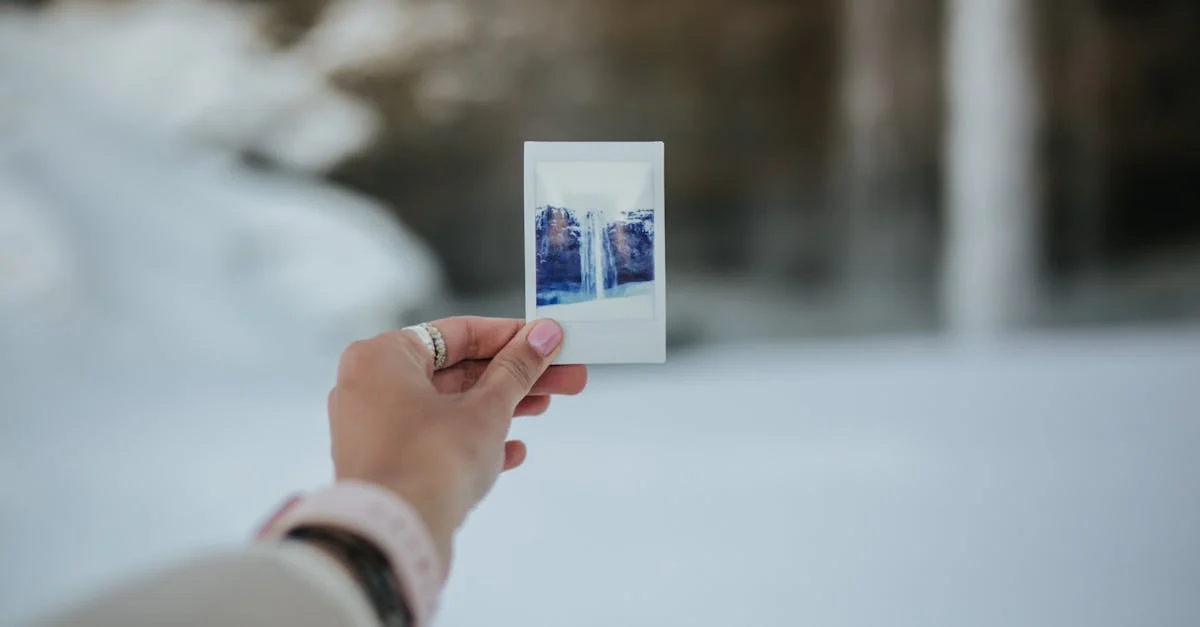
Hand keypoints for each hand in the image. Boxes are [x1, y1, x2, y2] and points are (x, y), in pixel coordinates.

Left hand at [326, 317, 584, 572]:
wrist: (393, 537)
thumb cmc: (429, 463)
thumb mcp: (487, 409)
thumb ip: (517, 370)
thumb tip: (543, 337)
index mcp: (382, 357)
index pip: (457, 333)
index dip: (509, 337)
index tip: (545, 340)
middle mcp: (369, 386)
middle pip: (455, 371)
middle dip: (513, 376)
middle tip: (560, 376)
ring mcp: (372, 428)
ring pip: (447, 406)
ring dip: (498, 407)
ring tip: (544, 407)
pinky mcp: (383, 464)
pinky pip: (432, 440)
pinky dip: (470, 440)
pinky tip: (512, 451)